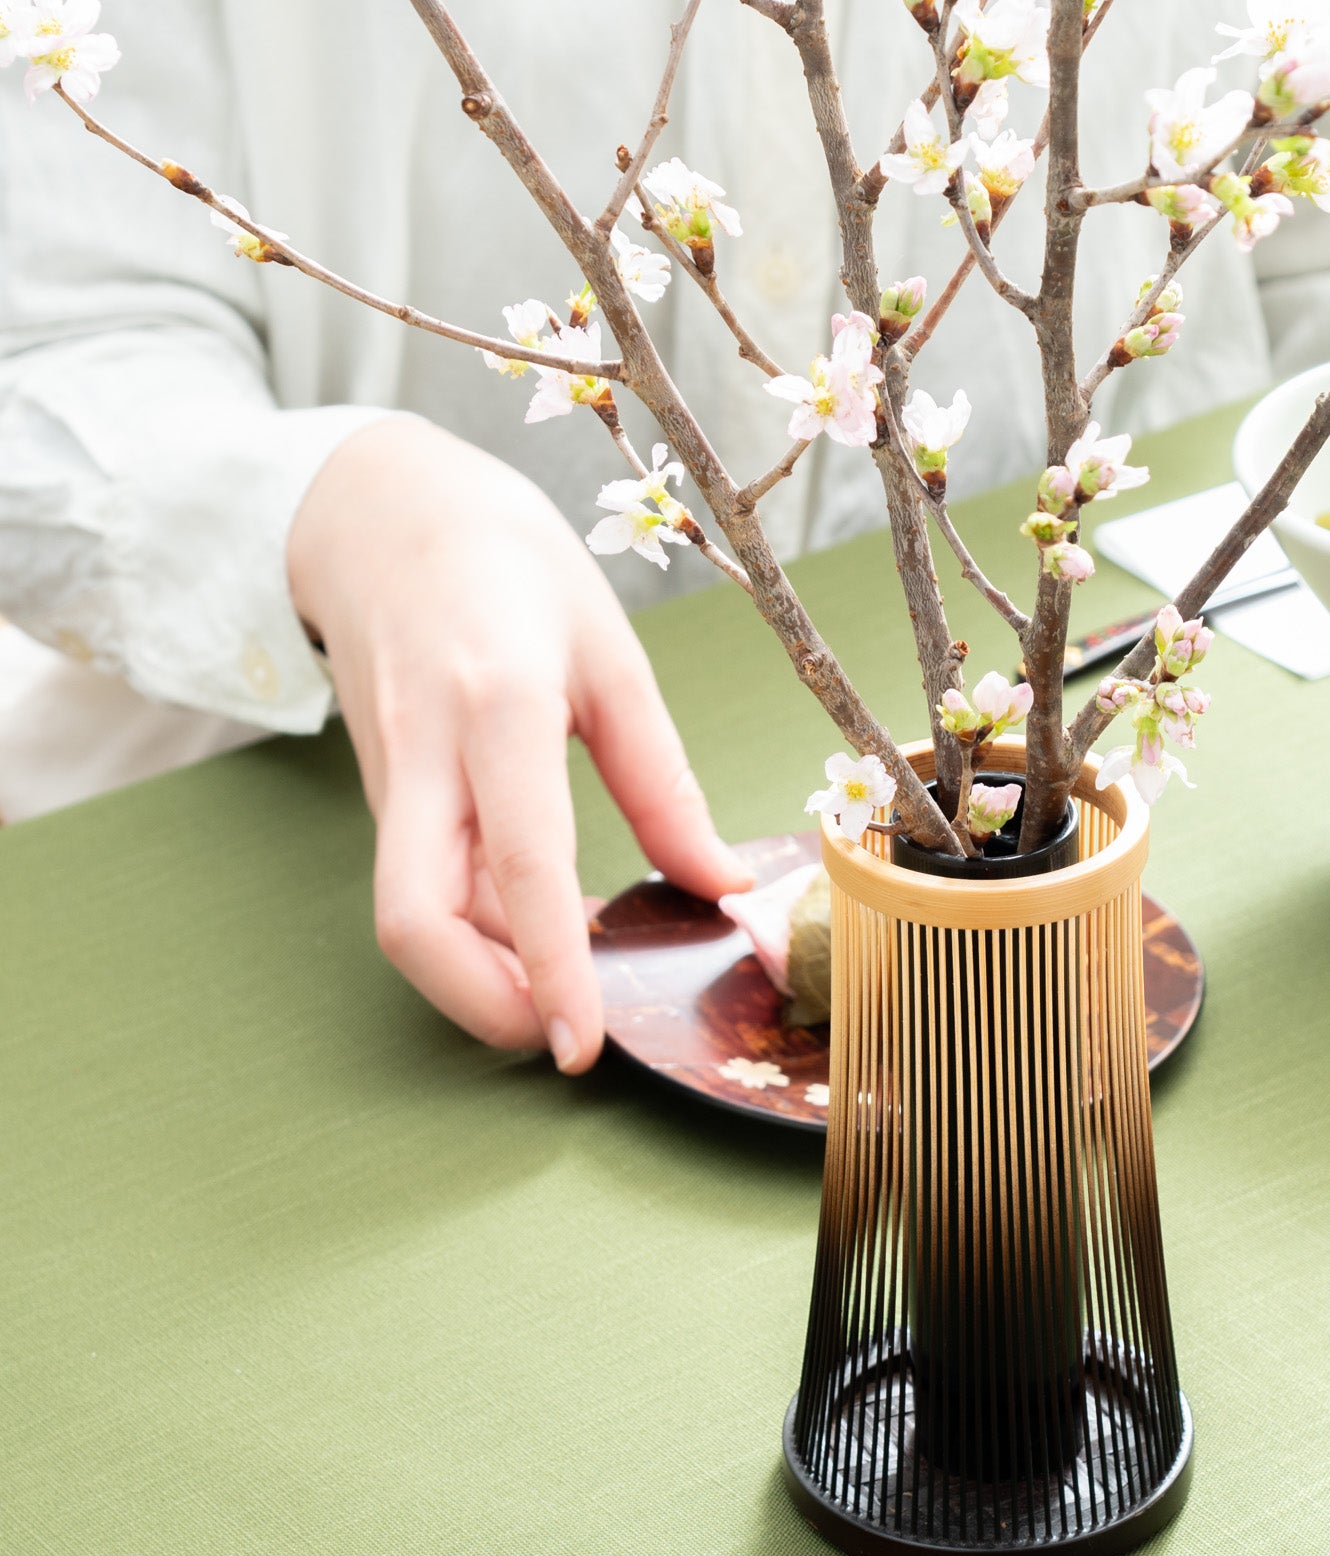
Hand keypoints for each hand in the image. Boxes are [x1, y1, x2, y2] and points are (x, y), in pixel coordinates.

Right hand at [288, 417, 752, 1071]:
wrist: (383, 510)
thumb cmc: (510, 566)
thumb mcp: (612, 655)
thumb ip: (663, 781)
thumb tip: (719, 884)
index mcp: (501, 706)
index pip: (522, 862)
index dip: (551, 966)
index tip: (583, 1045)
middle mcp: (428, 753)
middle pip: (412, 918)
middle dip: (480, 1005)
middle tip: (564, 1036)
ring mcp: (393, 778)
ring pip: (411, 913)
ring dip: (481, 972)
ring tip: (570, 985)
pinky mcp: (385, 793)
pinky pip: (421, 882)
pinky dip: (475, 928)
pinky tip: (536, 931)